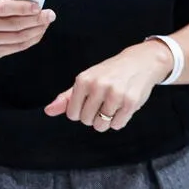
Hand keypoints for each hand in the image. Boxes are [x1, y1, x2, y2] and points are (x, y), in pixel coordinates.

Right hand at [0, 0, 55, 63]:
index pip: (3, 7)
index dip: (22, 7)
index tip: (38, 5)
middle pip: (14, 24)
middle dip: (35, 19)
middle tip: (50, 14)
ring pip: (18, 37)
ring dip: (36, 30)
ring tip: (46, 22)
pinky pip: (17, 47)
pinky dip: (31, 40)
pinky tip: (38, 32)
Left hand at [44, 42, 170, 132]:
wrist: (140, 62)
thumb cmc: (109, 73)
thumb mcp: (86, 80)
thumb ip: (67, 98)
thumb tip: (48, 111)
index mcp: (84, 80)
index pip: (72, 114)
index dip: (80, 112)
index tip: (89, 102)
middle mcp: (98, 86)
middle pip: (86, 121)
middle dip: (94, 116)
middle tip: (103, 102)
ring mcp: (115, 94)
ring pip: (102, 125)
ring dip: (106, 120)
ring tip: (112, 105)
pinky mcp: (130, 102)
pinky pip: (117, 125)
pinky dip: (119, 120)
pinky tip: (122, 106)